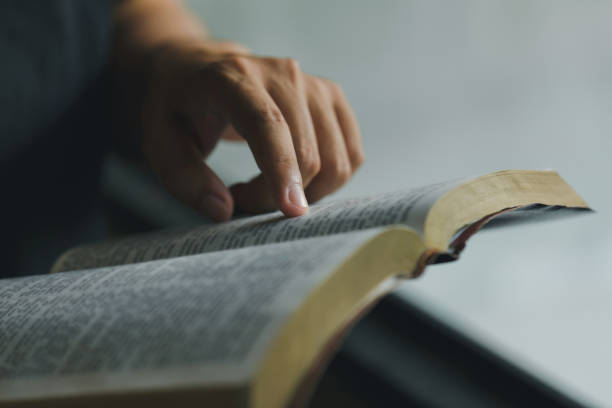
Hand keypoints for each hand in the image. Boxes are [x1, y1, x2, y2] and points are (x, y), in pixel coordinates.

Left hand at [141, 41, 363, 221]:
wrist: (200, 69)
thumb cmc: (178, 108)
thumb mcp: (159, 142)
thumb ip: (185, 178)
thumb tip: (224, 211)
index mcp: (232, 78)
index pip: (267, 125)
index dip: (282, 169)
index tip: (291, 211)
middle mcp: (282, 73)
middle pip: (308, 152)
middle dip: (280, 195)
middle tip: (243, 199)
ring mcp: (313, 84)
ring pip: (337, 159)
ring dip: (307, 191)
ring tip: (267, 186)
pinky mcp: (332, 97)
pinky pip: (351, 154)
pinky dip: (329, 179)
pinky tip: (294, 175)